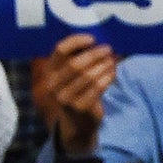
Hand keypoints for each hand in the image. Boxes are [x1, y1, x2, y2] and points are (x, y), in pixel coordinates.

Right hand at [33, 33, 116, 152]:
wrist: (77, 123)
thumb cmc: (76, 91)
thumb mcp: (70, 76)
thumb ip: (78, 59)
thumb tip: (99, 42)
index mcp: (49, 71)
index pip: (59, 50)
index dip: (76, 42)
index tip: (92, 39)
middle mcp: (53, 85)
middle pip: (75, 63)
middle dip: (95, 54)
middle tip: (108, 49)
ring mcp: (65, 98)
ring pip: (89, 76)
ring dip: (104, 65)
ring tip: (112, 60)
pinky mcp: (80, 107)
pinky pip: (98, 88)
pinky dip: (108, 77)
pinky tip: (113, 72)